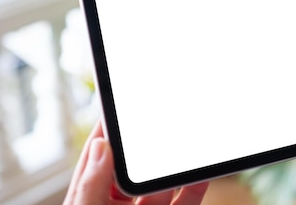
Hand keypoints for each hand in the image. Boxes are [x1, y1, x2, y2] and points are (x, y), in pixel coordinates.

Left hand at [63, 121, 208, 204]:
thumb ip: (92, 185)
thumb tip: (101, 145)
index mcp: (94, 194)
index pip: (102, 152)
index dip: (112, 125)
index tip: (124, 100)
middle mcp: (120, 202)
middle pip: (137, 163)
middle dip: (151, 139)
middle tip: (165, 113)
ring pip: (164, 181)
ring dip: (178, 160)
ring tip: (190, 137)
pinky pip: (186, 200)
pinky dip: (197, 185)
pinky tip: (204, 170)